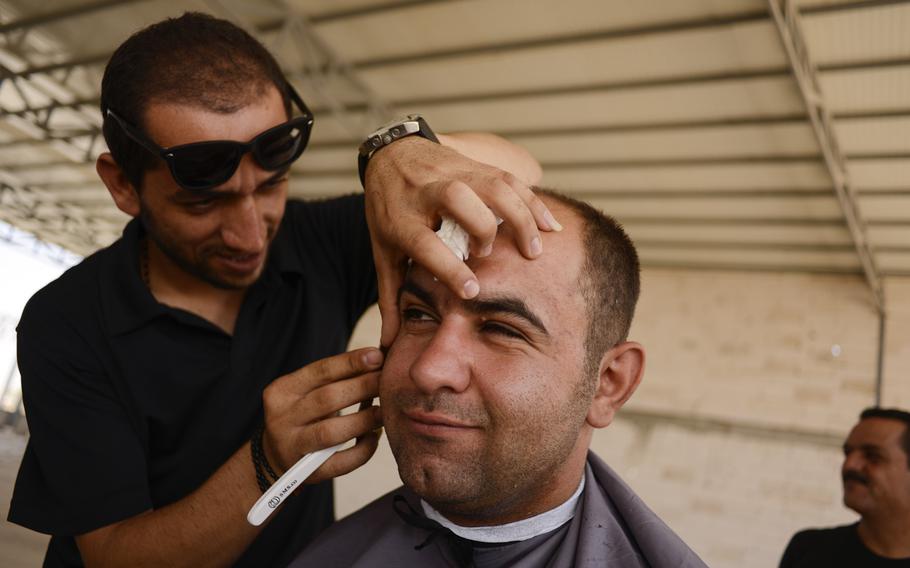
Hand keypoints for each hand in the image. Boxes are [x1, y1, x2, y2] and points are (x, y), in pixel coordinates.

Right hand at [260, 348, 382, 483]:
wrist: (275, 454)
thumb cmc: (302, 414)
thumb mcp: (306, 391)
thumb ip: (335, 377)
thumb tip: (376, 358)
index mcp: (282, 391)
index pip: (319, 371)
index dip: (351, 363)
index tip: (377, 356)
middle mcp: (282, 418)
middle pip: (327, 399)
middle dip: (363, 387)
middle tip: (387, 380)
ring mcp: (292, 447)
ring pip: (332, 432)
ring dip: (364, 419)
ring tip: (384, 410)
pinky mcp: (308, 472)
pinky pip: (341, 462)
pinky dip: (363, 449)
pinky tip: (375, 436)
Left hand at [364, 135, 559, 346]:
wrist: (391, 156)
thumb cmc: (390, 213)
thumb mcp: (384, 252)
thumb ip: (390, 297)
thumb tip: (389, 345)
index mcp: (401, 220)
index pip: (425, 242)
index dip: (449, 268)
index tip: (473, 292)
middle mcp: (426, 192)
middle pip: (456, 199)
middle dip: (481, 228)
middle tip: (491, 254)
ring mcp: (451, 173)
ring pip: (490, 184)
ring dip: (518, 215)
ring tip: (535, 249)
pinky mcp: (474, 164)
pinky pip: (508, 176)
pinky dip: (532, 200)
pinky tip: (550, 225)